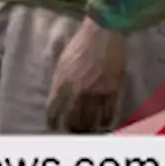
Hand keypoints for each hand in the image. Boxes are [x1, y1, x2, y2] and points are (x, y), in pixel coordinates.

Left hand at [46, 17, 127, 132]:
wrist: (103, 34)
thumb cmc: (80, 44)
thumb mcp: (62, 62)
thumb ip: (60, 80)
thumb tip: (59, 95)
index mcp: (62, 82)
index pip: (53, 108)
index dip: (52, 120)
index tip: (52, 125)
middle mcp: (78, 90)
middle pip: (72, 118)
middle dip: (70, 127)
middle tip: (70, 131)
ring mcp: (96, 91)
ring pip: (90, 119)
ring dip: (87, 127)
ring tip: (85, 130)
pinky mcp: (113, 90)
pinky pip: (109, 112)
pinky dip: (105, 121)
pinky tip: (103, 124)